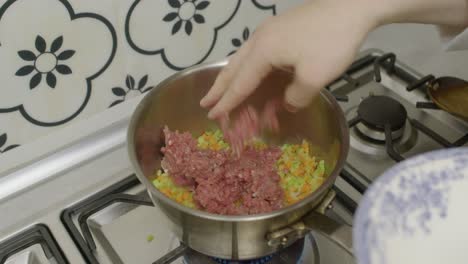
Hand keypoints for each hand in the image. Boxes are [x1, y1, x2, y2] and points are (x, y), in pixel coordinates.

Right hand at [200, 0, 378, 118]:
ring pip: (242, 57)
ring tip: (222, 90)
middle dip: (219, 87)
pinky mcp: (280, 28)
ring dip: (231, 76)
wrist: (352, 5)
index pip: (240, 83)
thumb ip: (295, 97)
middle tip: (206, 103)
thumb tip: (287, 104)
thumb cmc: (331, 42)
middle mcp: (260, 39)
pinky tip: (251, 70)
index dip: (227, 102)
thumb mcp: (314, 77)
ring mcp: (269, 30)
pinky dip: (247, 66)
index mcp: (263, 52)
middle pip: (233, 67)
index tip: (213, 115)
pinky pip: (255, 52)